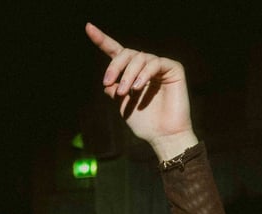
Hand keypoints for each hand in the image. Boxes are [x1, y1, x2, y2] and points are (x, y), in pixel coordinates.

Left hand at [85, 22, 196, 159]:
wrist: (163, 136)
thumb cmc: (145, 124)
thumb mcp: (122, 106)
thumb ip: (114, 90)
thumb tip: (106, 82)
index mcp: (132, 73)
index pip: (116, 53)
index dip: (102, 40)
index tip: (88, 28)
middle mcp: (146, 67)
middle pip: (127, 53)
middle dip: (115, 66)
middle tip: (108, 83)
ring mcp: (160, 66)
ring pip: (140, 58)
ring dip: (128, 74)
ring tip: (124, 92)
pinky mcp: (173, 69)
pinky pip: (155, 63)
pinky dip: (144, 74)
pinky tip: (137, 88)